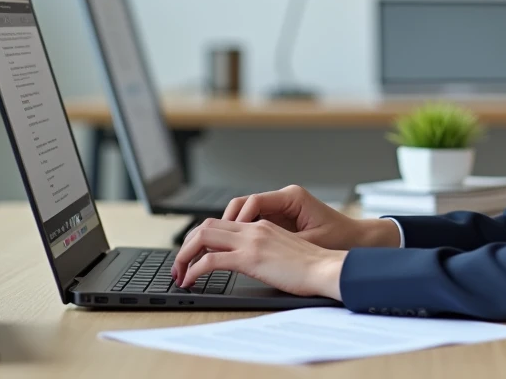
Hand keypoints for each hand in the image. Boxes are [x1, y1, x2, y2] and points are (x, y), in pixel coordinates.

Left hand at [170, 218, 345, 299]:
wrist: (326, 268)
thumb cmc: (313, 267)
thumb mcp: (285, 252)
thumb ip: (266, 251)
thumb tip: (253, 264)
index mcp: (262, 226)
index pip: (222, 224)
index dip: (202, 238)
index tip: (193, 255)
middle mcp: (254, 229)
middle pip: (206, 226)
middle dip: (186, 245)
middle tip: (178, 265)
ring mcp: (251, 241)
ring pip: (203, 237)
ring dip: (184, 255)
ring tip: (178, 274)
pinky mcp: (250, 258)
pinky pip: (211, 260)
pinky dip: (194, 269)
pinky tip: (190, 281)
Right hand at [219, 184, 399, 250]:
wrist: (358, 240)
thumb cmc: (339, 239)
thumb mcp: (309, 241)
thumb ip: (280, 242)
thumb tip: (252, 246)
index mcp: (291, 197)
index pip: (252, 202)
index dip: (236, 220)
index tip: (228, 237)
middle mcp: (283, 199)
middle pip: (242, 205)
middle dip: (224, 224)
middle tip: (207, 243)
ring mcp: (281, 209)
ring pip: (244, 214)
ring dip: (229, 230)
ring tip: (214, 249)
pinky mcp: (280, 221)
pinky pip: (253, 224)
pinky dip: (241, 235)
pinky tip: (232, 251)